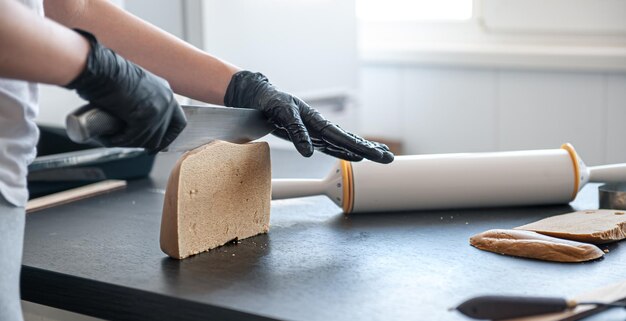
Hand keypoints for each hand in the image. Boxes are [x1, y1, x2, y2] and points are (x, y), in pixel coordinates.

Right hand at [64, 29, 185, 151]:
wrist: (99, 67)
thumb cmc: (108, 73)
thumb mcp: (133, 88)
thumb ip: (140, 103)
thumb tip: (132, 125)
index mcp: (165, 92)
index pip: (179, 122)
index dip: (168, 137)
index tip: (157, 145)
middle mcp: (166, 101)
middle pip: (161, 135)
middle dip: (144, 142)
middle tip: (126, 142)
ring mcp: (157, 110)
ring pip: (147, 140)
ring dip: (129, 143)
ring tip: (111, 138)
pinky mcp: (144, 117)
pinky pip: (133, 138)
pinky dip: (119, 141)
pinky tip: (108, 138)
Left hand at [224, 71, 393, 163]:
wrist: (259, 98)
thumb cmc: (270, 101)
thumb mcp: (281, 113)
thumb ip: (296, 132)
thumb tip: (308, 152)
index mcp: (317, 121)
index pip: (342, 137)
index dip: (360, 147)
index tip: (377, 153)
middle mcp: (320, 127)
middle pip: (349, 141)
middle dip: (369, 151)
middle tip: (389, 159)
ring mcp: (316, 132)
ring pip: (344, 144)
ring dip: (362, 150)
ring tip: (382, 155)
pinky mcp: (310, 136)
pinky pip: (332, 146)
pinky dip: (346, 150)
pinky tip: (356, 155)